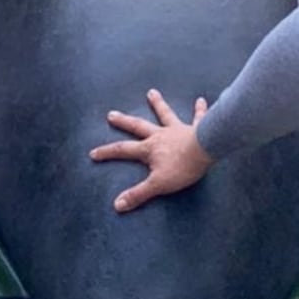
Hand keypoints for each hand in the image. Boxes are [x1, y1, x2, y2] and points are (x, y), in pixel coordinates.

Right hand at [90, 88, 213, 211]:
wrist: (205, 150)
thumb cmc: (182, 168)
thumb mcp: (157, 185)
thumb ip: (138, 194)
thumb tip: (117, 205)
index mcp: (149, 148)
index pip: (123, 150)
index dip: (107, 152)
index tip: (93, 152)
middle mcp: (160, 135)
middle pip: (138, 126)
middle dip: (123, 121)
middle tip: (111, 114)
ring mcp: (177, 129)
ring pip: (165, 114)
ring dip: (158, 104)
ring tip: (151, 93)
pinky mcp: (195, 128)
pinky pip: (197, 117)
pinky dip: (199, 109)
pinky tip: (201, 100)